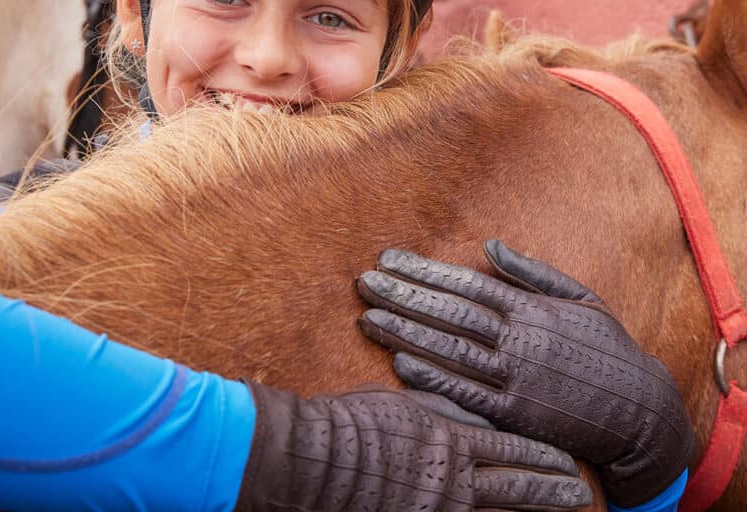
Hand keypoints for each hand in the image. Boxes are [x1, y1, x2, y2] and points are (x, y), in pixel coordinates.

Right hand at [237, 380, 591, 511]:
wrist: (321, 458)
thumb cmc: (360, 421)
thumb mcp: (406, 401)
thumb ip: (444, 404)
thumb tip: (476, 407)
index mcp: (452, 441)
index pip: (509, 449)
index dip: (541, 455)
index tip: (569, 458)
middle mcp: (455, 480)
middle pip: (516, 487)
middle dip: (551, 491)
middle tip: (582, 495)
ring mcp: (440, 509)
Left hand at [357, 241, 694, 507]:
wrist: (641, 413)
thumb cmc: (608, 349)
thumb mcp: (579, 297)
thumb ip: (530, 271)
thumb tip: (489, 245)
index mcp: (530, 308)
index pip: (465, 284)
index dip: (424, 271)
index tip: (390, 259)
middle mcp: (518, 339)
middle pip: (448, 313)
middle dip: (402, 295)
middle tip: (365, 282)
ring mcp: (515, 378)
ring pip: (448, 350)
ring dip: (404, 332)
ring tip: (368, 317)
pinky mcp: (514, 414)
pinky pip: (465, 393)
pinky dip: (432, 378)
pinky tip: (400, 362)